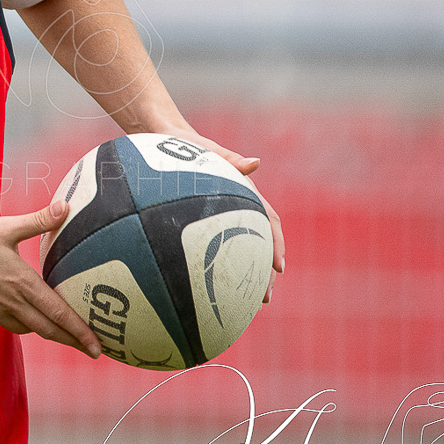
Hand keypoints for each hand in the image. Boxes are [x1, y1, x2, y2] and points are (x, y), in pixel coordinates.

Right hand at [0, 196, 102, 358]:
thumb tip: (65, 207)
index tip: (97, 346)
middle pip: (47, 330)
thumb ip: (37, 221)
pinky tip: (15, 312)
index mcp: (21, 283)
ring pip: (26, 328)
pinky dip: (16, 321)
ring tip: (58, 332)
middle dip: (72, 341)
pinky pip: (2, 322)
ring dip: (45, 332)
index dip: (80, 331)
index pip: (58, 313)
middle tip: (91, 350)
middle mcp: (10, 303)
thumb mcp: (1, 227)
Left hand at [168, 131, 285, 303]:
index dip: (276, 243)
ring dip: (246, 276)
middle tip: (264, 299)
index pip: (268, 220)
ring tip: (246, 304)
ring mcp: (221, 216)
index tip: (278, 267)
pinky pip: (214, 248)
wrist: (164, 139)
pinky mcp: (203, 222)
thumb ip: (229, 157)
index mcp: (243, 192)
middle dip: (264, 272)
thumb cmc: (185, 144)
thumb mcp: (205, 150)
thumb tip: (255, 163)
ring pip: (239, 250)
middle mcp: (237, 207)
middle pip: (258, 243)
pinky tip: (210, 289)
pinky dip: (219, 268)